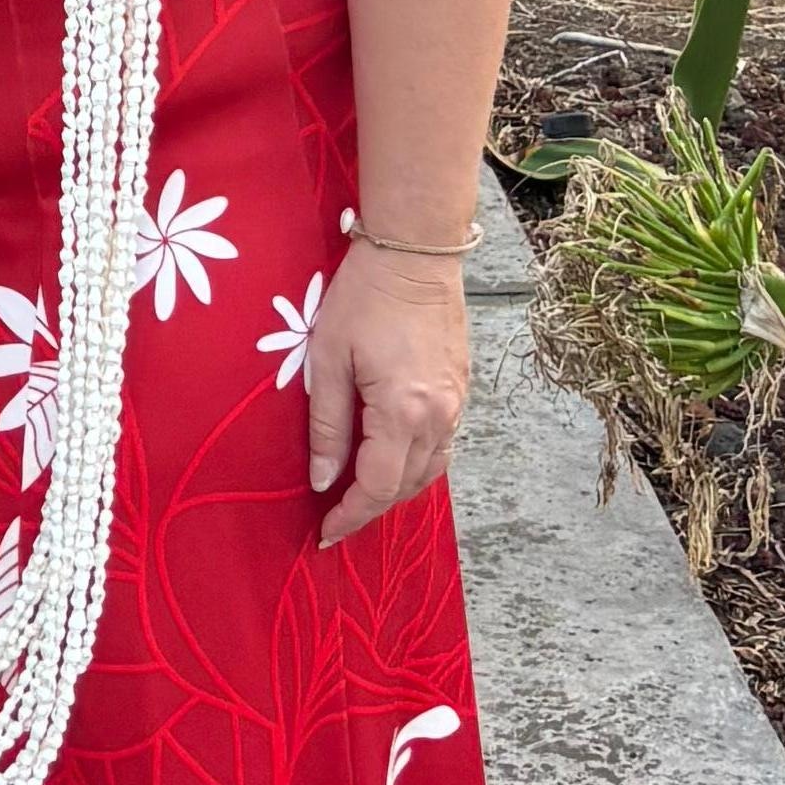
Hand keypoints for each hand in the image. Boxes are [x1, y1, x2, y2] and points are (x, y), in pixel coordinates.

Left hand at [304, 238, 468, 545]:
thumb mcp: (328, 358)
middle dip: (371, 508)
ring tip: (360, 493)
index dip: (350, 516)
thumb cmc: (364, 296)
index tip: (325, 534)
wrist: (416, 250)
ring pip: (429, 471)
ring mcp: (456, 405)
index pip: (377, 487)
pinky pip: (441, 446)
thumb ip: (327, 424)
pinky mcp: (461, 390)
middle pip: (406, 486)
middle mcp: (438, 417)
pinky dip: (415, 463)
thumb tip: (323, 479)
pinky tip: (390, 457)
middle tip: (336, 517)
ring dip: (395, 489)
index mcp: (403, 411)